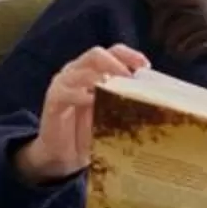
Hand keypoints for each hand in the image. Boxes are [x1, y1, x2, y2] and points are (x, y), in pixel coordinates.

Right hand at [15, 45, 150, 182]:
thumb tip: (153, 101)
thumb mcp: (112, 116)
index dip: (131, 55)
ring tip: (114, 90)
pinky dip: (81, 95)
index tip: (146, 68)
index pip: (114, 52)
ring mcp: (64, 83)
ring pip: (82, 70)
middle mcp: (78, 70)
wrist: (65, 156)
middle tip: (129, 81)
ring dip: (100, 79)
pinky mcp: (53, 99)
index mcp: (95, 70)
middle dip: (116, 65)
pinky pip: (66, 91)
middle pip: (97, 54)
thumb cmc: (91, 133)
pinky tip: (93, 102)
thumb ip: (125, 103)